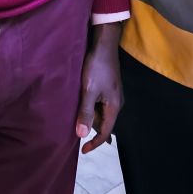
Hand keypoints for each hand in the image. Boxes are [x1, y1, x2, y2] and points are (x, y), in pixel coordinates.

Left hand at [75, 23, 122, 153]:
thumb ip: (85, 112)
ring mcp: (114, 94)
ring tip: (76, 118)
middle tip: (75, 131)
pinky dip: (92, 107)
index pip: (106, 132)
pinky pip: (101, 104)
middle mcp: (117, 103)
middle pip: (104, 123)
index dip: (94, 143)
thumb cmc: (97, 67)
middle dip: (91, 130)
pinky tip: (82, 104)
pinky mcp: (109, 87)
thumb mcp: (89, 90)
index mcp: (114, 106)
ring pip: (102, 113)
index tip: (82, 150)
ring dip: (90, 117)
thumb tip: (81, 135)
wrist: (104, 43)